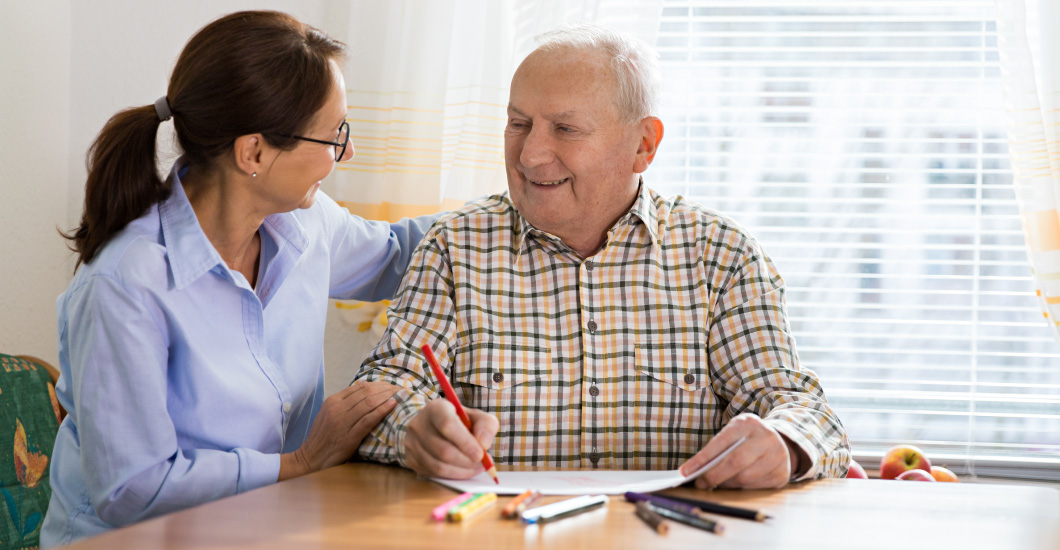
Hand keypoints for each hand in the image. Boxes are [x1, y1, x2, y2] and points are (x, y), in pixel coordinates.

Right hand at [279, 381, 398, 480]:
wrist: (311, 458)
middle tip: (400, 388)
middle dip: (385, 389)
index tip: (391, 386)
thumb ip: (344, 403)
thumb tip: (365, 392)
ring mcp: (342, 422)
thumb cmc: (323, 437)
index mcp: (333, 401)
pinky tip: (393, 405)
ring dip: (387, 397)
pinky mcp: (349, 437)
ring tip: (400, 395)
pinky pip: (368, 420)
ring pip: (369, 403)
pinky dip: (382, 411)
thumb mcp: (329, 414)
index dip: (378, 384)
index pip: (359, 387)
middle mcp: (337, 409)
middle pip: (366, 393)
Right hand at [403, 399, 498, 478]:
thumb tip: (483, 444)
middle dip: (466, 461)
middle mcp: (419, 424)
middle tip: (480, 464)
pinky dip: (451, 476)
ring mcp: (411, 443)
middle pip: (443, 450)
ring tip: (474, 468)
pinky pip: (432, 474)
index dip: (465, 442)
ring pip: (438, 465)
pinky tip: (462, 470)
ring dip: (460, 471)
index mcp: (436, 408)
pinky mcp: (411, 459)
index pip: (447, 425)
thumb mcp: (476, 416)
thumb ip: (486, 425)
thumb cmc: (459, 421)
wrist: (433, 426)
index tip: (480, 454)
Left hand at [678, 413, 797, 489]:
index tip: (685, 471)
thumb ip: (718, 448)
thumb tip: (696, 470)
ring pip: (745, 478)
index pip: (721, 442)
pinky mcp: (782, 474)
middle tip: (700, 483)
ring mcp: (777, 456)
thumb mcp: (734, 433)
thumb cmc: (747, 438)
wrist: (778, 441)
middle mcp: (766, 438)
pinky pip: (755, 487)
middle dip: (713, 475)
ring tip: (714, 483)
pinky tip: (733, 485)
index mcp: (748, 423)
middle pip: (735, 462)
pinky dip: (740, 488)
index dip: (702, 459)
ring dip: (726, 484)